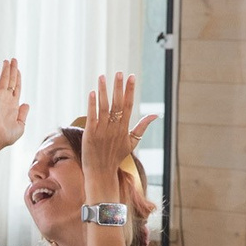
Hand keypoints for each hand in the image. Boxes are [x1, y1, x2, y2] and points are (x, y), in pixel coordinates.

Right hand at [0, 60, 28, 156]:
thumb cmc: (6, 136)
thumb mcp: (21, 125)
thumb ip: (24, 114)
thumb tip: (26, 103)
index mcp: (13, 106)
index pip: (16, 88)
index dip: (18, 79)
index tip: (18, 70)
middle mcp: (6, 99)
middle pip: (11, 81)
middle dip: (12, 70)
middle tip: (13, 60)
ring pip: (4, 79)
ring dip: (6, 69)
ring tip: (8, 60)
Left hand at [80, 72, 154, 198]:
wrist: (101, 173)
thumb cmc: (115, 157)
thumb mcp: (132, 143)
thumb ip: (142, 127)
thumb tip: (155, 115)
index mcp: (124, 129)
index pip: (128, 105)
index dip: (130, 90)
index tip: (132, 76)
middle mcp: (114, 128)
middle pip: (117, 104)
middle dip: (119, 87)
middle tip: (120, 72)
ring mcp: (102, 131)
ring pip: (104, 107)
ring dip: (103, 91)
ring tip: (102, 77)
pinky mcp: (90, 134)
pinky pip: (92, 117)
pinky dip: (92, 105)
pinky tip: (92, 93)